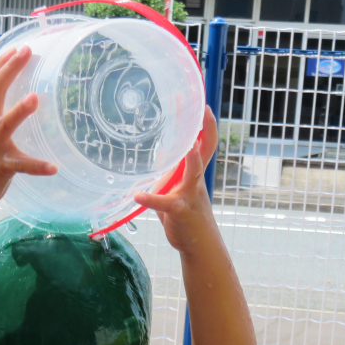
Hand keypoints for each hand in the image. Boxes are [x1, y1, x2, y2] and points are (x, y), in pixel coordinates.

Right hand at [0, 45, 56, 214]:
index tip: (15, 48)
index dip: (0, 64)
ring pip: (5, 125)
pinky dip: (37, 167)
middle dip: (9, 70)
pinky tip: (53, 167)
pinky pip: (21, 166)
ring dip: (20, 111)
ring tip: (35, 99)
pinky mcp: (1, 168)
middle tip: (26, 52)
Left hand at [133, 106, 218, 247]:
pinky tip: (138, 195)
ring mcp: (189, 194)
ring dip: (191, 160)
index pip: (201, 141)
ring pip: (194, 173)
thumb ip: (171, 168)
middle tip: (203, 108)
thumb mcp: (176, 186)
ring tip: (186, 147)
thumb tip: (162, 149)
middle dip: (205, 129)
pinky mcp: (178, 211)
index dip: (201, 122)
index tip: (197, 100)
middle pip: (204, 149)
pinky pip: (164, 203)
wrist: (198, 243)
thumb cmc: (186, 212)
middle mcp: (196, 179)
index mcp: (194, 171)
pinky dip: (150, 199)